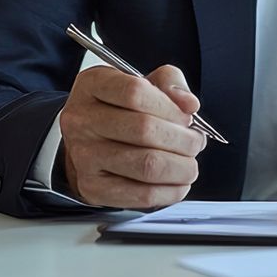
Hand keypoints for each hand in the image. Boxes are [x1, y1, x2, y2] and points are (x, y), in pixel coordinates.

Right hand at [57, 64, 206, 209]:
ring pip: (147, 165)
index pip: (135, 92)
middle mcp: (81, 120)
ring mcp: (83, 156)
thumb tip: (189, 104)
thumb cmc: (120, 109)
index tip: (187, 116)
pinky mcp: (92, 187)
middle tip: (195, 142)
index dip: (170, 107)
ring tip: (189, 164)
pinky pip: (142, 194)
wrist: (87, 141)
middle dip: (183, 140)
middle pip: (144, 130)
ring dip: (181, 167)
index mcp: (92, 85)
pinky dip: (171, 191)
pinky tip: (178, 182)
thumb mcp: (143, 81)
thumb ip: (170, 82)